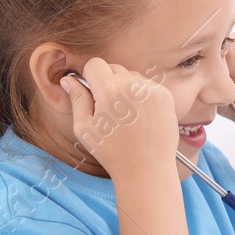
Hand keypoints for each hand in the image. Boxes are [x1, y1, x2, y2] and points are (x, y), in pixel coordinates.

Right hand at [58, 56, 177, 180]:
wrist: (147, 169)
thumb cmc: (112, 152)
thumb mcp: (85, 128)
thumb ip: (76, 99)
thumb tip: (68, 80)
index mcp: (110, 91)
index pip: (95, 64)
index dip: (89, 77)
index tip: (92, 92)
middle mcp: (133, 85)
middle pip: (114, 68)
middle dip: (107, 82)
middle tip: (109, 109)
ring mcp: (153, 89)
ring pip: (132, 76)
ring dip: (126, 88)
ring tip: (126, 115)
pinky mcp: (166, 96)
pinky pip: (148, 85)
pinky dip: (142, 95)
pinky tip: (140, 116)